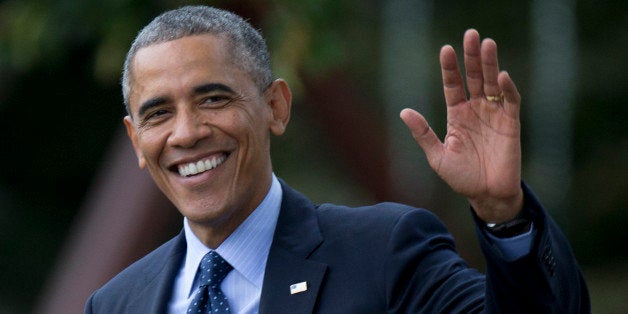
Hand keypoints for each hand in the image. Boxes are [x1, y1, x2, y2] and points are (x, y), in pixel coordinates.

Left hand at [400, 29, 522, 223]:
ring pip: (493, 83)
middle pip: (474, 77)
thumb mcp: (437, 157)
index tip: (446, 49)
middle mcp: (476, 109)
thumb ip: (423, 134)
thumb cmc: (461, 177)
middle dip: (472, 57)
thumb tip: (404, 111)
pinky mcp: (511, 124)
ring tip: (487, 43)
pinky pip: (510, 101)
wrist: (486, 195)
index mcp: (457, 115)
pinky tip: (501, 75)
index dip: (450, 68)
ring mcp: (494, 114)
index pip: (452, 85)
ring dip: (490, 64)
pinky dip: (507, 88)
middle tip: (471, 34)